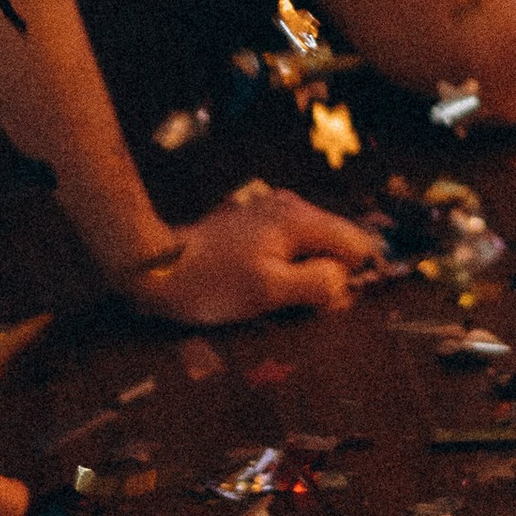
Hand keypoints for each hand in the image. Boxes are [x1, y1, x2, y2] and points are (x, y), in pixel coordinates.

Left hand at [128, 186, 384, 324]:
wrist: (158, 266)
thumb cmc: (213, 283)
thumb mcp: (268, 290)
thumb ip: (316, 283)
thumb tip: (346, 281)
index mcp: (299, 220)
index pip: (356, 243)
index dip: (356, 275)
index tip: (336, 305)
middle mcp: (292, 207)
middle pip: (337, 242)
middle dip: (331, 275)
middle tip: (304, 307)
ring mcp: (275, 211)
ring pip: (316, 244)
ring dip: (310, 273)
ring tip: (284, 299)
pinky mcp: (259, 222)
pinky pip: (294, 244)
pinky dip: (292, 266)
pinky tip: (270, 286)